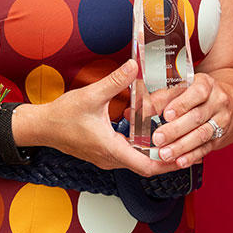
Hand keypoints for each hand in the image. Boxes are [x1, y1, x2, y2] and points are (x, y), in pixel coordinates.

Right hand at [22, 59, 170, 175]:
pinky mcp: (103, 153)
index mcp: (110, 148)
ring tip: (175, 142)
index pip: (145, 165)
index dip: (167, 162)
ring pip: (138, 162)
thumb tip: (134, 66)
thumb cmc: (63, 115)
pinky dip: (143, 150)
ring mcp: (106, 158)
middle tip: (189, 149)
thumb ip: (115, 81)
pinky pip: (129, 157)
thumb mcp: (91, 95)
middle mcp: (110, 158)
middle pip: (146, 166)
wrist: (42, 127)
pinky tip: (152, 137)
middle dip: (168, 158)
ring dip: (156, 154)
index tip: (184, 154)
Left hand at [148, 73, 230, 167]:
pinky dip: (192, 156)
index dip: (181, 104)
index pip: (197, 93)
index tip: (166, 114)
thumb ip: (162, 95)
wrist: (229, 103)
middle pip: (197, 117)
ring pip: (202, 135)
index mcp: (207, 84)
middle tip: (158, 138)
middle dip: (176, 130)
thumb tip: (139, 107)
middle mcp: (217, 102)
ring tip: (164, 153)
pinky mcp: (220, 138)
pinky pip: (206, 148)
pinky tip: (179, 161)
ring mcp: (221, 121)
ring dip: (181, 146)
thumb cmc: (198, 93)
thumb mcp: (185, 86)